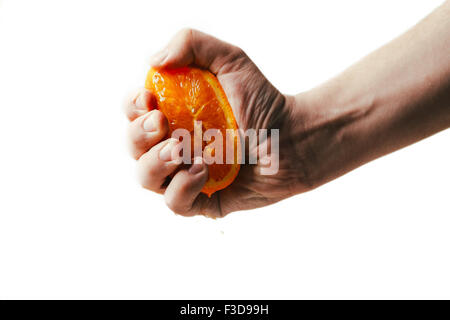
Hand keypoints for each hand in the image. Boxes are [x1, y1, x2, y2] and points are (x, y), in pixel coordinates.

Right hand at [124, 29, 312, 216]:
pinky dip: (182, 188)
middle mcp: (173, 146)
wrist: (294, 138)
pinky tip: (203, 170)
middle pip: (133, 147)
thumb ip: (191, 43)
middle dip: (139, 136)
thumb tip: (153, 60)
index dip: (132, 107)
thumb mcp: (230, 60)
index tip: (149, 100)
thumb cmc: (263, 101)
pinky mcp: (203, 201)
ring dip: (157, 162)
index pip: (135, 114)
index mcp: (173, 115)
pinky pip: (175, 203)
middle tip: (162, 124)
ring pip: (146, 178)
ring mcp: (185, 175)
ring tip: (183, 148)